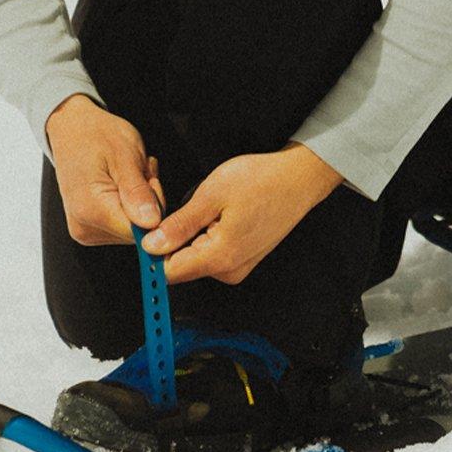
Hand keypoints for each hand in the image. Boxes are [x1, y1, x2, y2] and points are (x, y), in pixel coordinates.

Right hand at [45, 94, 163, 245]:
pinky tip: (124, 185)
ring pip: (135, 229)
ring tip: (129, 175)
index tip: (150, 180)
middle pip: (139, 231)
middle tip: (140, 173)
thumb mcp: (125, 156)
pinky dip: (132, 206)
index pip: (142, 231)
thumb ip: (138, 191)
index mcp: (91, 210)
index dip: (155, 206)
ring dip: (142, 202)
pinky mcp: (90, 229)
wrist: (71, 130)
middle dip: (149, 202)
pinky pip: (124, 225)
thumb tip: (152, 222)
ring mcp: (86, 231)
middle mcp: (84, 227)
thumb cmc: (97, 136)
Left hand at [139, 143, 345, 284]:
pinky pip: (211, 253)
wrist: (299, 179)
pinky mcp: (243, 259)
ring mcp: (238, 266)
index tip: (155, 225)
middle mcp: (230, 269)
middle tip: (188, 205)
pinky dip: (206, 235)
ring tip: (208, 207)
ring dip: (191, 235)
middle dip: (174, 239)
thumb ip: (179, 225)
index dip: (155, 249)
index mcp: (221, 257)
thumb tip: (151, 245)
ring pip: (195, 258)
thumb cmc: (262, 181)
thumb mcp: (211, 195)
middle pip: (181, 266)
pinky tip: (219, 213)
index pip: (168, 272)